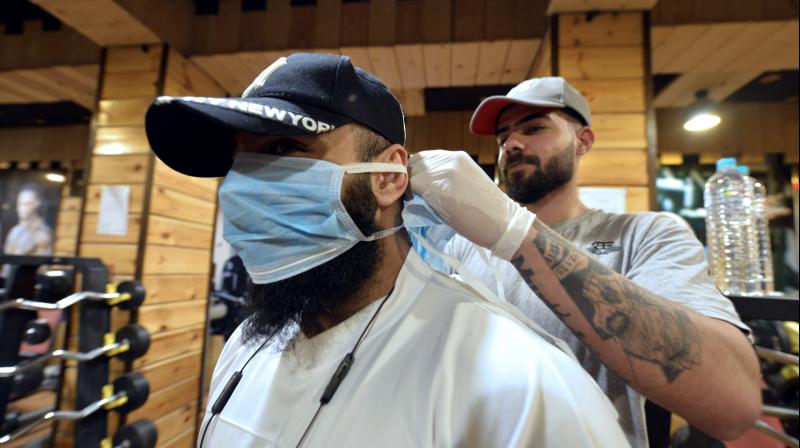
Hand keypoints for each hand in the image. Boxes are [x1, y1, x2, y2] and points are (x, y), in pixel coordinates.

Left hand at [408, 150, 535, 259]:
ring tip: (415, 200)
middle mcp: (451, 159)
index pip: (425, 157)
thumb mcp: (466, 183)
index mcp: (458, 157)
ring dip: (410, 186)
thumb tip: (421, 184)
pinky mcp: (438, 187)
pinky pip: (414, 185)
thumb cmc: (486, 211)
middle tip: (413, 194)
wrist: (503, 223)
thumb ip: (445, 178)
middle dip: (411, 177)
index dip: (417, 171)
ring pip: (413, 173)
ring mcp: (444, 171)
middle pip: (416, 162)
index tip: (417, 186)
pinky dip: (410, 194)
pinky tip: (417, 203)